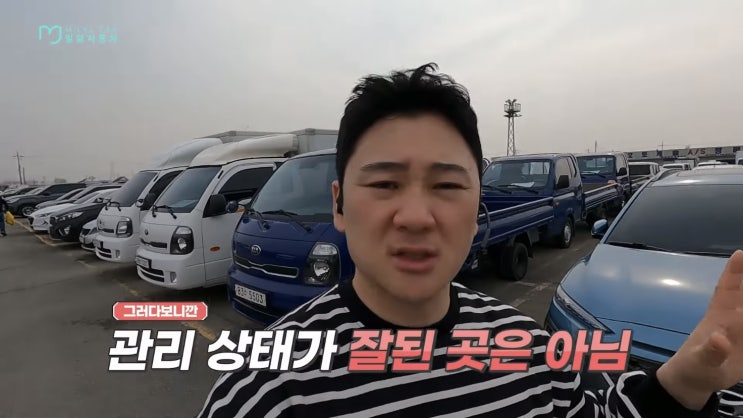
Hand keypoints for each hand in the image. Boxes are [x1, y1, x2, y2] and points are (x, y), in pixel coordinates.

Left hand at [657, 249, 742, 409]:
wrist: (695, 381)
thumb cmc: (693, 367)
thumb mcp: (700, 362)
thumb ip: (711, 352)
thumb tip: (720, 338)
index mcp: (719, 318)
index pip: (727, 290)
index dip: (734, 272)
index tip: (740, 253)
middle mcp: (733, 318)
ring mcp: (742, 330)